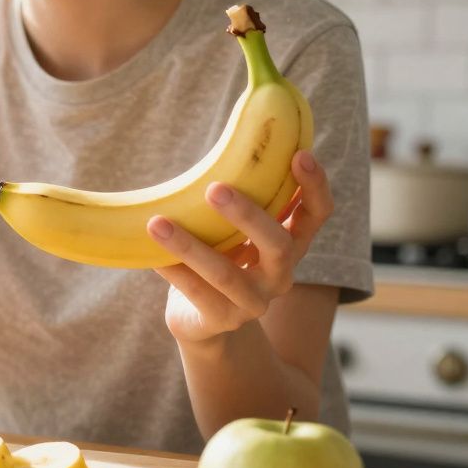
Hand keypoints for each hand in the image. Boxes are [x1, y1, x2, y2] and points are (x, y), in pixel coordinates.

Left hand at [147, 150, 332, 342]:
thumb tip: (223, 147)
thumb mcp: (234, 230)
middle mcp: (280, 275)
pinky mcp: (222, 320)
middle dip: (248, 215)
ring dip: (190, 247)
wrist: (203, 320)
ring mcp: (253, 302)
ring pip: (226, 275)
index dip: (315, 187)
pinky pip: (196, 294)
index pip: (317, 215)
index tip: (299, 154)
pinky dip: (173, 271)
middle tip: (215, 187)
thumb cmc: (220, 257)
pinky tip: (150, 255)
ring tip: (157, 223)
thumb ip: (237, 200)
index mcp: (290, 245)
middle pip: (277, 245)